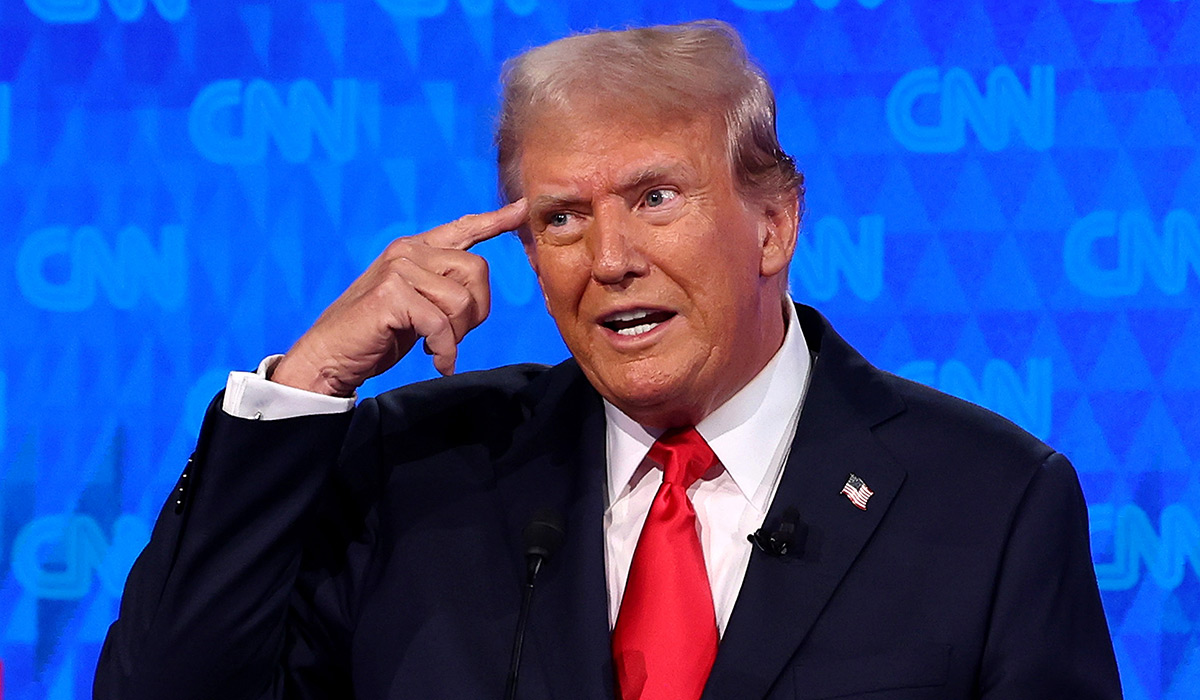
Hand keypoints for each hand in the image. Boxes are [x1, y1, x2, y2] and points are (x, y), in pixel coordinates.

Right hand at [271, 199, 528, 396]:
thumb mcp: (416, 305)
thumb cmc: (375, 334)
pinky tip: (437, 361)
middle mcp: (407, 251)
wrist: (329, 356)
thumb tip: (477, 289)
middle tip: (450, 336)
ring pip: (462, 300)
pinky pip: (440, 324)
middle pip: (477, 270)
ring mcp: (397, 269)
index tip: (522, 208)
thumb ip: (442, 289)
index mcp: (414, 249)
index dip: (495, 220)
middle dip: (474, 312)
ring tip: (436, 347)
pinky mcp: (391, 294)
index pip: (462, 228)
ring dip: (456, 334)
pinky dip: (444, 350)